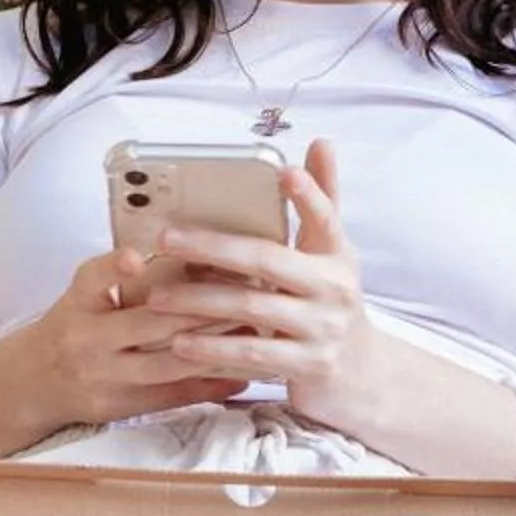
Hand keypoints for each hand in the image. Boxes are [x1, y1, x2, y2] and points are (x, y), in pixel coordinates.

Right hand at [19, 247, 248, 429]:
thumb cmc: (75, 325)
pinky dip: (208, 385)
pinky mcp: (118, 407)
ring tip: (253, 331)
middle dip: (199, 309)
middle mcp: (86, 340)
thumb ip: (118, 275)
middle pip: (146, 325)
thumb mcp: (84, 295)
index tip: (136, 259)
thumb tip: (191, 254)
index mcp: (79, 303)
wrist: (34, 381)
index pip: (91, 280)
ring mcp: (102, 377)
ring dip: (214, 348)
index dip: (114, 269)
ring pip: (166, 365)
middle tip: (246, 291)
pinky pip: (170, 396)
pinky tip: (242, 374)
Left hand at [136, 140, 381, 421]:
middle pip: (269, 260)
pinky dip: (214, 348)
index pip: (325, 219)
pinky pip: (253, 354)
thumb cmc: (330, 301)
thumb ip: (322, 201)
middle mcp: (335, 289)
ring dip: (200, 301)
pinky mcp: (308, 366)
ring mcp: (323, 329)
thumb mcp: (331, 253)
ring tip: (156, 297)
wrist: (359, 373)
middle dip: (213, 247)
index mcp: (338, 255)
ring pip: (253, 308)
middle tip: (166, 238)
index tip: (285, 172)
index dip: (309, 195)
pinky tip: (180, 343)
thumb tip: (321, 143)